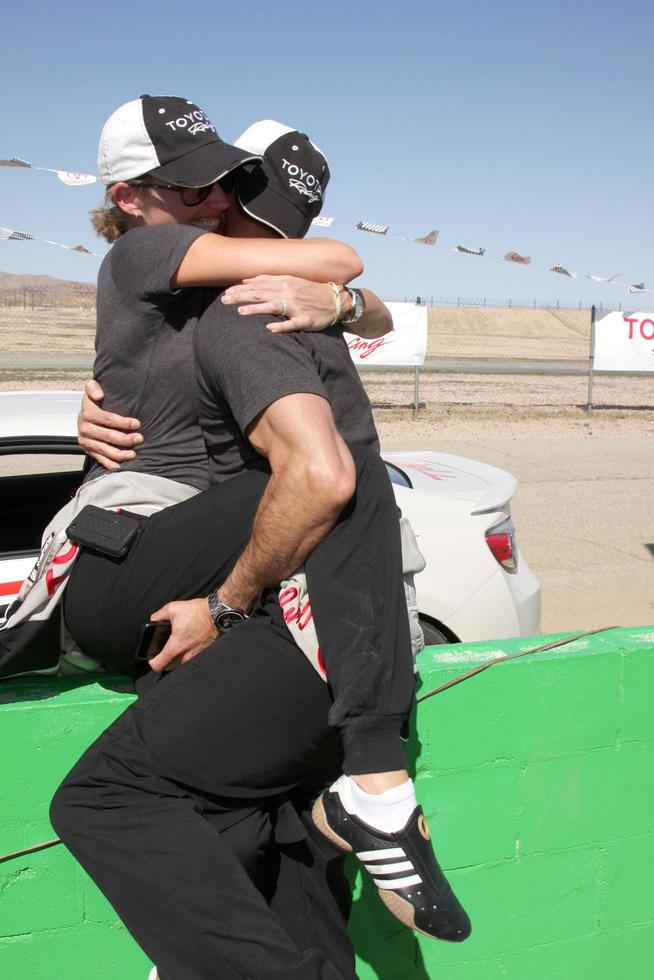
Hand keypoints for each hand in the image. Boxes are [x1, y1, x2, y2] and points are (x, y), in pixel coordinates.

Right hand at [78, 379, 142, 469]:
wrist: (84, 418)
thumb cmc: (94, 403)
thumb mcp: (91, 390)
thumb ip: (93, 387)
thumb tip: (98, 395)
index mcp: (87, 413)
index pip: (107, 419)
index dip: (123, 422)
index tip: (137, 423)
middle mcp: (85, 429)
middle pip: (108, 436)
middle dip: (125, 439)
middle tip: (140, 438)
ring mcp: (86, 442)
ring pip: (105, 450)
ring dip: (120, 454)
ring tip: (134, 455)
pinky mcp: (88, 451)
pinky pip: (100, 459)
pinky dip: (110, 464)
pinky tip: (121, 466)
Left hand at [147, 598, 218, 671]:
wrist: (217, 613)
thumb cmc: (196, 612)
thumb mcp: (172, 609)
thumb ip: (157, 616)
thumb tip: (152, 621)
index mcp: (176, 647)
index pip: (158, 665)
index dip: (152, 662)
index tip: (152, 655)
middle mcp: (186, 656)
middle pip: (169, 666)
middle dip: (165, 659)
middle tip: (165, 648)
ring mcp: (196, 656)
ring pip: (180, 664)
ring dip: (176, 657)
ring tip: (177, 645)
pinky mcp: (204, 654)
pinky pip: (191, 659)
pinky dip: (187, 654)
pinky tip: (188, 643)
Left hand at [221, 275, 339, 332]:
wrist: (335, 299)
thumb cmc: (310, 290)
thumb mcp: (290, 279)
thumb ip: (269, 279)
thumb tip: (246, 280)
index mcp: (284, 283)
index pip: (258, 286)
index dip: (241, 289)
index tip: (225, 293)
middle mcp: (288, 293)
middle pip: (261, 295)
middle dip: (242, 297)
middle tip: (224, 301)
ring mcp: (297, 307)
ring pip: (274, 307)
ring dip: (257, 309)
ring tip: (240, 312)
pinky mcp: (305, 320)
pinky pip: (292, 324)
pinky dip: (281, 326)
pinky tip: (269, 329)